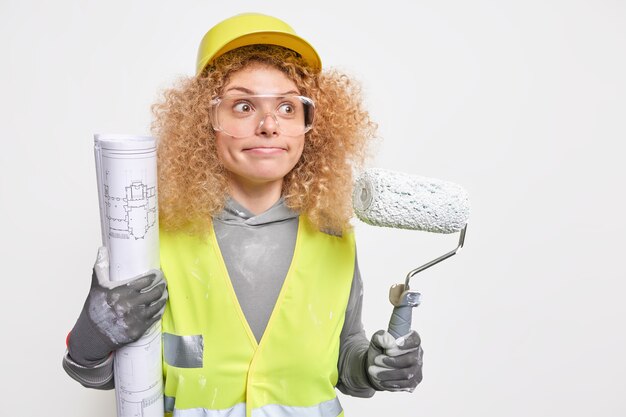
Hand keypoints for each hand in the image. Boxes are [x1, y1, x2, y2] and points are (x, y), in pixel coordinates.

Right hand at [68, 247, 167, 364]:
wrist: (91, 336)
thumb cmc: (94, 310)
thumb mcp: (96, 287)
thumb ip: (101, 267)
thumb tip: (102, 249)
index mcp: (119, 292)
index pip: (144, 281)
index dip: (153, 277)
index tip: (157, 274)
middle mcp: (128, 305)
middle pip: (154, 293)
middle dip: (160, 287)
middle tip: (163, 283)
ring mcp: (134, 319)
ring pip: (156, 305)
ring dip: (162, 298)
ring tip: (164, 293)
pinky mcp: (138, 330)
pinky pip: (154, 318)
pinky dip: (158, 311)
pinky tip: (160, 307)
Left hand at [366, 329, 422, 391]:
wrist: (376, 367)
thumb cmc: (380, 350)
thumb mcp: (376, 341)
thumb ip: (381, 337)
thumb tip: (388, 341)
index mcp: (412, 341)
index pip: (415, 340)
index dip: (404, 344)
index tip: (389, 349)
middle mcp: (418, 355)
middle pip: (411, 360)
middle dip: (392, 361)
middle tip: (376, 360)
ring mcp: (417, 370)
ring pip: (407, 374)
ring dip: (388, 373)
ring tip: (373, 370)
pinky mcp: (413, 383)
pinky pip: (404, 385)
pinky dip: (391, 383)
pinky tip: (380, 380)